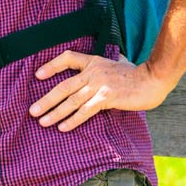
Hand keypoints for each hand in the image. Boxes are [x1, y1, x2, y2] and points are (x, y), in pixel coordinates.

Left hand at [28, 52, 174, 131]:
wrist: (153, 79)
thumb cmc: (137, 74)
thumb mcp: (118, 63)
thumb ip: (108, 64)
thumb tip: (108, 64)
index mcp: (94, 61)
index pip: (67, 58)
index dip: (51, 66)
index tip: (38, 75)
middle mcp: (93, 71)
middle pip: (63, 86)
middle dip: (46, 100)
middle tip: (32, 111)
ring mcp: (99, 84)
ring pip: (71, 100)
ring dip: (55, 112)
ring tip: (42, 122)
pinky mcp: (106, 98)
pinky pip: (85, 110)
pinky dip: (73, 119)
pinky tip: (63, 127)